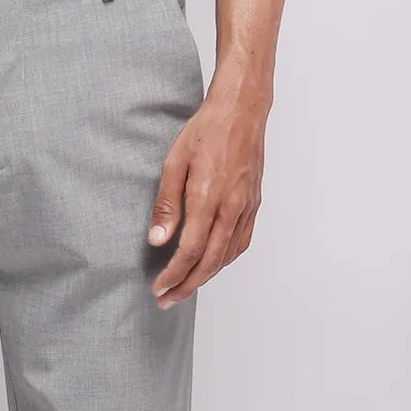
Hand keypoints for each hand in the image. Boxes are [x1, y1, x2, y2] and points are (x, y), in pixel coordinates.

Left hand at [146, 89, 266, 305]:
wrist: (242, 110)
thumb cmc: (206, 130)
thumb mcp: (175, 162)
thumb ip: (167, 205)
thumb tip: (157, 240)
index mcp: (209, 197)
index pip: (191, 250)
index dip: (174, 274)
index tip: (158, 288)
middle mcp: (231, 207)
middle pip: (210, 261)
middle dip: (187, 285)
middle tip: (167, 300)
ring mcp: (246, 206)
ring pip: (228, 255)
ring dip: (206, 276)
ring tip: (185, 286)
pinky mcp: (254, 203)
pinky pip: (241, 241)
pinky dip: (225, 259)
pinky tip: (212, 264)